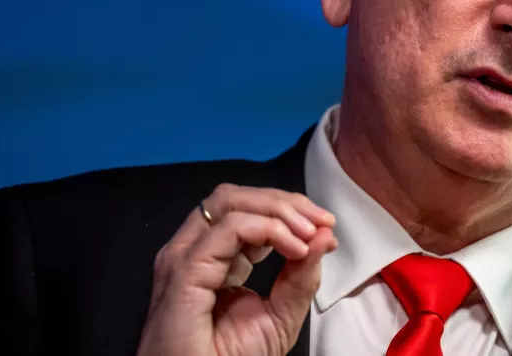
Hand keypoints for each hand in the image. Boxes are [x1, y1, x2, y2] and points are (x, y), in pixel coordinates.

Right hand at [136, 184, 336, 355]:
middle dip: (285, 201)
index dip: (289, 209)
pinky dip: (267, 229)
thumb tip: (324, 235)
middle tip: (322, 220)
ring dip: (277, 210)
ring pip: (230, 202)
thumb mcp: (280, 314)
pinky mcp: (184, 271)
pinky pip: (228, 229)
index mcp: (215, 257)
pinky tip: (293, 248)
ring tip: (309, 232)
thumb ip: (301, 276)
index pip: (248, 210)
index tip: (327, 226)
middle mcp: (194, 250)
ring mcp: (185, 257)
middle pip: (237, 197)